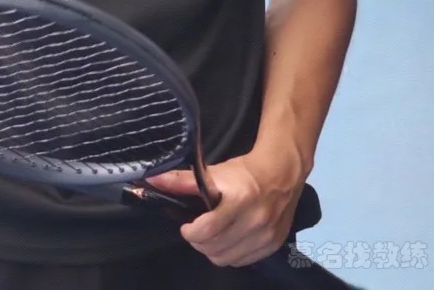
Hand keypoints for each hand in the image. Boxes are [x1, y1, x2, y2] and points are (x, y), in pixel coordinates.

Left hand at [146, 149, 304, 266]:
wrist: (282, 174)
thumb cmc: (244, 172)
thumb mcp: (213, 172)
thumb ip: (181, 180)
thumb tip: (151, 179)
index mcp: (239, 199)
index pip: (207, 230)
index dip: (191, 232)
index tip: (186, 226)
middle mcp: (255, 220)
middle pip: (215, 248)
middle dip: (199, 241)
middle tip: (197, 230)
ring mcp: (266, 236)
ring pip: (226, 259)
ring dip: (213, 250)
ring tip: (211, 235)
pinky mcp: (273, 246)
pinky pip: (242, 261)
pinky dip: (230, 254)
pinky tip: (228, 239)